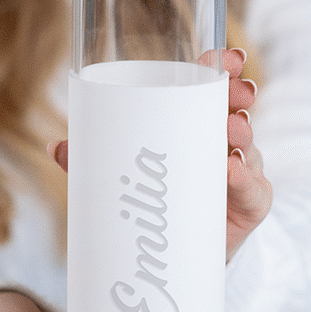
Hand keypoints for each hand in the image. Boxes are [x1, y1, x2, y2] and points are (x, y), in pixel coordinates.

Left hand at [48, 49, 272, 261]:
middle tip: (237, 90)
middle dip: (240, 94)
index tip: (226, 57)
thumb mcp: (132, 178)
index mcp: (198, 127)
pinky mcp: (251, 203)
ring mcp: (242, 172)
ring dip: (242, 133)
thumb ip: (97, 163)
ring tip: (232, 128)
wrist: (185, 255)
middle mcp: (224, 144)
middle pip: (238, 110)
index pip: (214, 90)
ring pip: (249, 146)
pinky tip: (232, 170)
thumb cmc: (162, 202)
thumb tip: (56, 148)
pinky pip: (254, 189)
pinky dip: (245, 179)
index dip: (223, 69)